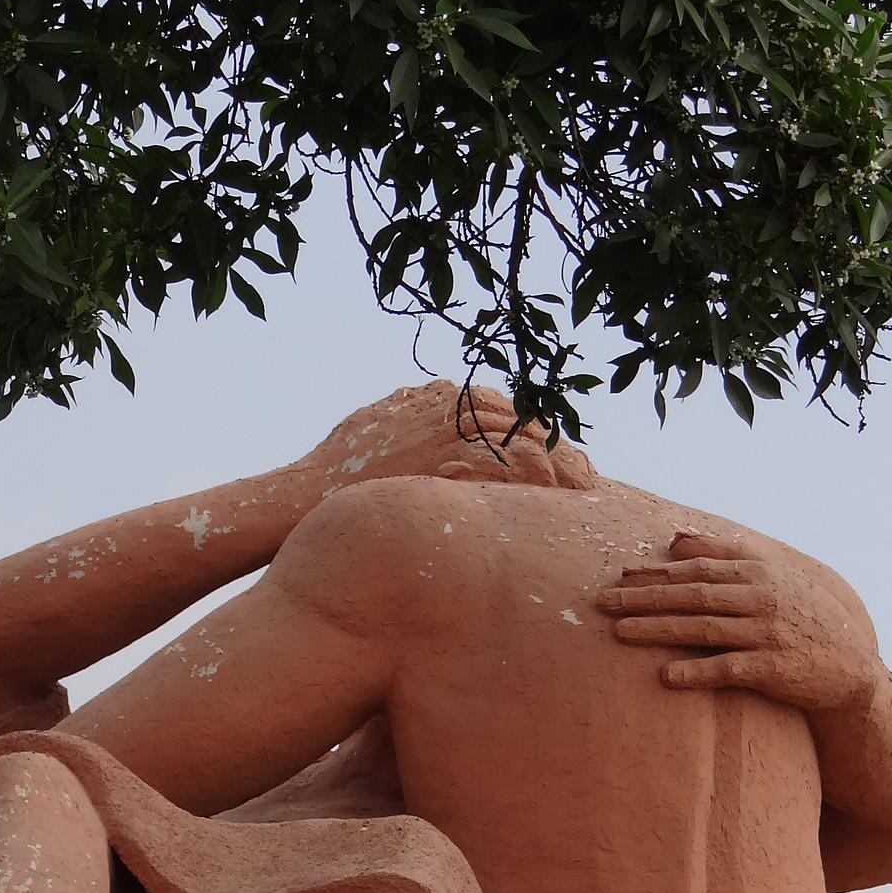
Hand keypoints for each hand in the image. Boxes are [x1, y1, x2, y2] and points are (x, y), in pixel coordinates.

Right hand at [300, 381, 593, 492]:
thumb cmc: (334, 472)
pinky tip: (554, 496)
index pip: (506, 409)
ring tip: (583, 490)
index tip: (565, 462)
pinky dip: (536, 476)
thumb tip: (429, 400)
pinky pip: (507, 460)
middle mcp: (446, 402)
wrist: (302, 496)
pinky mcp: (446, 450)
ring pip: (523, 436)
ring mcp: (447, 423)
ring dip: (558, 463)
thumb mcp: (373, 425)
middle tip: (589, 479)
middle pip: (524, 419)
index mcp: (438, 396)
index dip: (540, 436)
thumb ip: (407, 412)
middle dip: (561, 449)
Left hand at [594, 532, 879, 710]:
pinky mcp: (773, 668)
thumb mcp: (771, 576)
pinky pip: (727, 669)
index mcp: (758, 572)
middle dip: (644, 597)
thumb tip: (676, 539)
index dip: (656, 572)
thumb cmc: (801, 618)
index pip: (697, 569)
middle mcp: (761, 597)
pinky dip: (696, 672)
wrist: (850, 665)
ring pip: (702, 629)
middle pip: (692, 594)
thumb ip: (724, 555)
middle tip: (603, 602)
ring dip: (658, 629)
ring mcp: (767, 633)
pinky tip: (666, 676)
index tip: (620, 574)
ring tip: (619, 633)